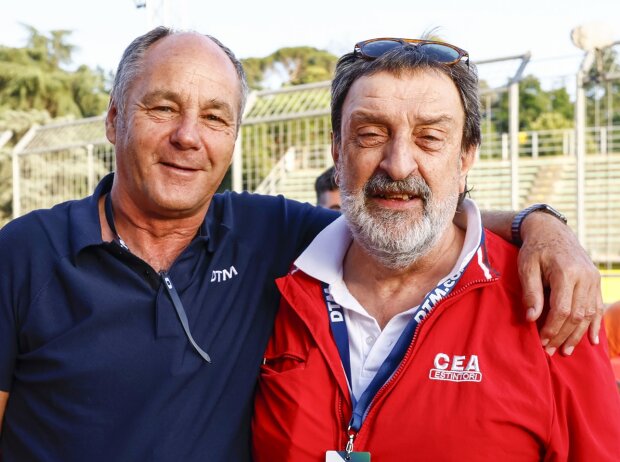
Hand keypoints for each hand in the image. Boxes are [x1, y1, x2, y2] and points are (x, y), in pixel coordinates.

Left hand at [517, 211, 602, 354]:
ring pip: (589, 313)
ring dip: (578, 335)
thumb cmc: (535, 249)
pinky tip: (592, 341)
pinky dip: (594, 325)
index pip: (562, 309)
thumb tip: (531, 319)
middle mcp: (585, 276)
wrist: (552, 230)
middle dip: (563, 335)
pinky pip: (597, 307)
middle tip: (550, 350)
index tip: (541, 341)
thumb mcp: (526, 267)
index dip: (552, 328)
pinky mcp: (596, 281)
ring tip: (565, 350)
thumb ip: (531, 292)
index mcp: (567, 272)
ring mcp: (594, 279)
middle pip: (578, 314)